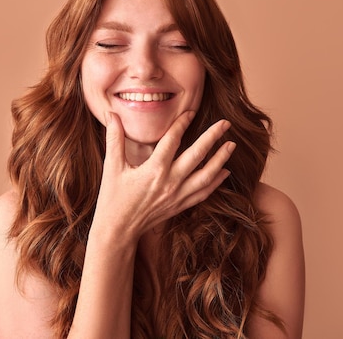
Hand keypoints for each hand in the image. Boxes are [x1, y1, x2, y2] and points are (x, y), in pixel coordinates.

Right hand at [91, 110, 234, 241]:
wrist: (118, 230)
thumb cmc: (112, 198)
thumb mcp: (112, 167)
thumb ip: (114, 139)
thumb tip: (111, 114)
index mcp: (154, 170)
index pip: (173, 140)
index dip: (182, 123)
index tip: (191, 111)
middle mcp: (170, 182)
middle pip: (198, 155)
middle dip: (213, 137)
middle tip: (226, 123)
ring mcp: (178, 195)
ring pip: (206, 175)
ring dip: (221, 159)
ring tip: (231, 145)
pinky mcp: (180, 206)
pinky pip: (204, 193)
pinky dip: (216, 182)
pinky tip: (225, 172)